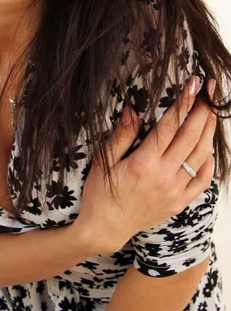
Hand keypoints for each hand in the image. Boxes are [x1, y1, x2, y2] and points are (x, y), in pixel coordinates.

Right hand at [71, 77, 216, 255]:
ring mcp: (174, 191)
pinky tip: (208, 146)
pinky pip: (202, 180)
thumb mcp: (103, 161)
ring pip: (200, 156)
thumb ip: (121, 135)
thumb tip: (133, 110)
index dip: (183, 103)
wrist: (105, 228)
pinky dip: (208, 161)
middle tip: (209, 90)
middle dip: (202, 110)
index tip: (192, 85)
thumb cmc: (101, 192)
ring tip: (212, 110)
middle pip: (190, 137)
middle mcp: (163, 177)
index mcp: (143, 164)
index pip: (169, 127)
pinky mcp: (179, 202)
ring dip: (208, 130)